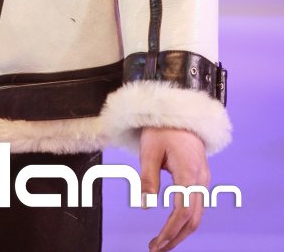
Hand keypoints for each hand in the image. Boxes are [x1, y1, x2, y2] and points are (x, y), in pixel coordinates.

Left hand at [139, 127, 209, 251]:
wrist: (180, 111)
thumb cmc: (162, 129)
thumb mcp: (149, 150)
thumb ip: (147, 178)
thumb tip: (145, 205)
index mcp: (189, 174)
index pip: (182, 213)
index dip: (169, 232)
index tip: (156, 244)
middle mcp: (201, 180)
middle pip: (193, 219)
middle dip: (176, 238)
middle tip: (157, 249)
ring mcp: (204, 178)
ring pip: (197, 214)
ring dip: (181, 231)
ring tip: (163, 242)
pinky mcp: (201, 177)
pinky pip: (196, 204)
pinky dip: (186, 219)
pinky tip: (173, 225)